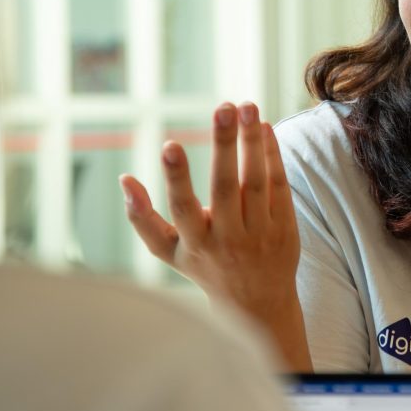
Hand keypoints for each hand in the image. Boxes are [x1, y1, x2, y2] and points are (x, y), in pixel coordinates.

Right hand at [119, 102, 311, 371]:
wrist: (258, 304)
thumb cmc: (205, 268)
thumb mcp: (170, 252)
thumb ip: (144, 219)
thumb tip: (124, 179)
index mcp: (195, 243)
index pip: (183, 208)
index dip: (176, 178)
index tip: (170, 144)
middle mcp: (228, 239)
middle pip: (226, 187)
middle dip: (224, 145)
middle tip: (223, 107)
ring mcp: (260, 233)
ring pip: (257, 182)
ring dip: (253, 142)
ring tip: (247, 106)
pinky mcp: (286, 227)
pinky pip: (279, 186)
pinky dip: (273, 156)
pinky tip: (264, 127)